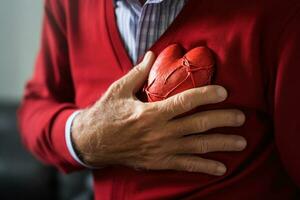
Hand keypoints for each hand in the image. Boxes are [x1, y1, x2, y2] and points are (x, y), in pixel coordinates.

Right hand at [71, 51, 246, 175]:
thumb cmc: (106, 114)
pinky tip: (220, 168)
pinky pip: (185, 166)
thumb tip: (151, 55)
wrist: (91, 143)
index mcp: (151, 112)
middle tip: (241, 117)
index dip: (207, 95)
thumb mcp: (119, 90)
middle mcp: (160, 132)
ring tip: (241, 143)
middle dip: (223, 120)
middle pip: (198, 124)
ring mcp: (161, 149)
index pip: (185, 101)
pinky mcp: (158, 162)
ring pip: (197, 147)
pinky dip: (204, 167)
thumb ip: (138, 73)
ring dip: (221, 144)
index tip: (224, 92)